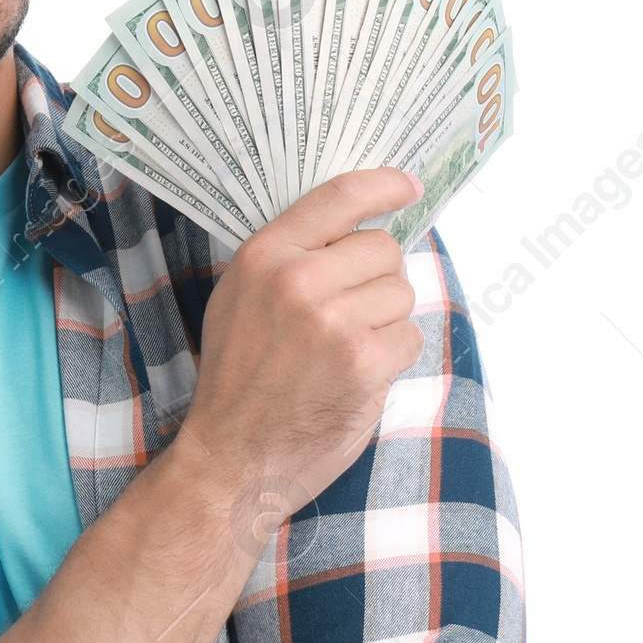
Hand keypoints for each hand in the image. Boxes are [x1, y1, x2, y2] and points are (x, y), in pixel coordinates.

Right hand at [177, 167, 425, 533]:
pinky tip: (356, 375)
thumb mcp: (239, 299)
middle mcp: (298, 281)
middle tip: (349, 313)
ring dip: (386, 321)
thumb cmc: (239, 378)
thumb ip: (287, 260)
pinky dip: (392, 357)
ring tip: (344, 350)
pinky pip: (410, 337)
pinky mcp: (364, 362)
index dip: (383, 185)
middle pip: (383, 249)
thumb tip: (352, 231)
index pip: (338, 197)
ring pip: (402, 293)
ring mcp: (333, 322)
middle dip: (377, 279)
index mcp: (264, 257)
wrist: (232, 456)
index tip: (406, 186)